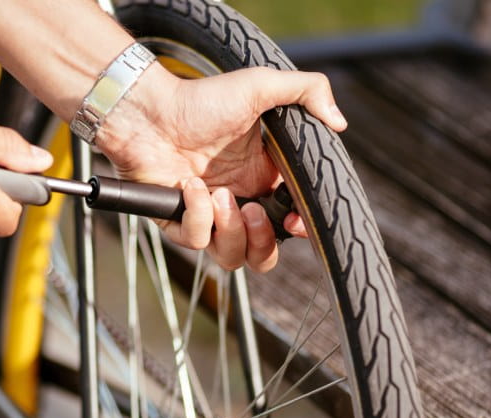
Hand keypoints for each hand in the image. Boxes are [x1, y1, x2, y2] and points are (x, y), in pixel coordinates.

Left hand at [96, 65, 346, 271]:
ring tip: (220, 196)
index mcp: (263, 179)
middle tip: (252, 211)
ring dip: (231, 232)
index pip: (289, 223)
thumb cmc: (201, 98)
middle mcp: (238, 202)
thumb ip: (308, 92)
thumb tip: (341, 122)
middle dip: (263, 243)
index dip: (298, 231)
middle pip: (262, 254)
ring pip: (231, 257)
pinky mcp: (177, 221)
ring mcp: (206, 215)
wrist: (149, 109)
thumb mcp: (261, 86)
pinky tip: (191, 186)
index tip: (295, 222)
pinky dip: (197, 216)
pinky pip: (195, 241)